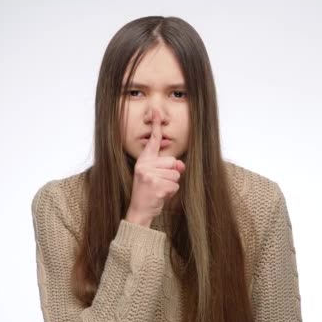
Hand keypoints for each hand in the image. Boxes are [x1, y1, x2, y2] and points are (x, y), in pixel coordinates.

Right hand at [125, 110, 185, 226]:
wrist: (139, 211)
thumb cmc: (149, 193)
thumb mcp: (158, 177)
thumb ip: (169, 168)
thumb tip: (182, 165)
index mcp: (144, 161)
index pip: (152, 141)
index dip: (156, 126)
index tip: (156, 111)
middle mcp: (144, 165)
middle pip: (173, 162)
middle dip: (172, 174)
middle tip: (159, 184)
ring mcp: (149, 175)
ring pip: (176, 175)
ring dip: (172, 185)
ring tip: (159, 190)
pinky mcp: (155, 185)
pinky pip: (175, 186)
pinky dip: (171, 193)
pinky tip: (160, 196)